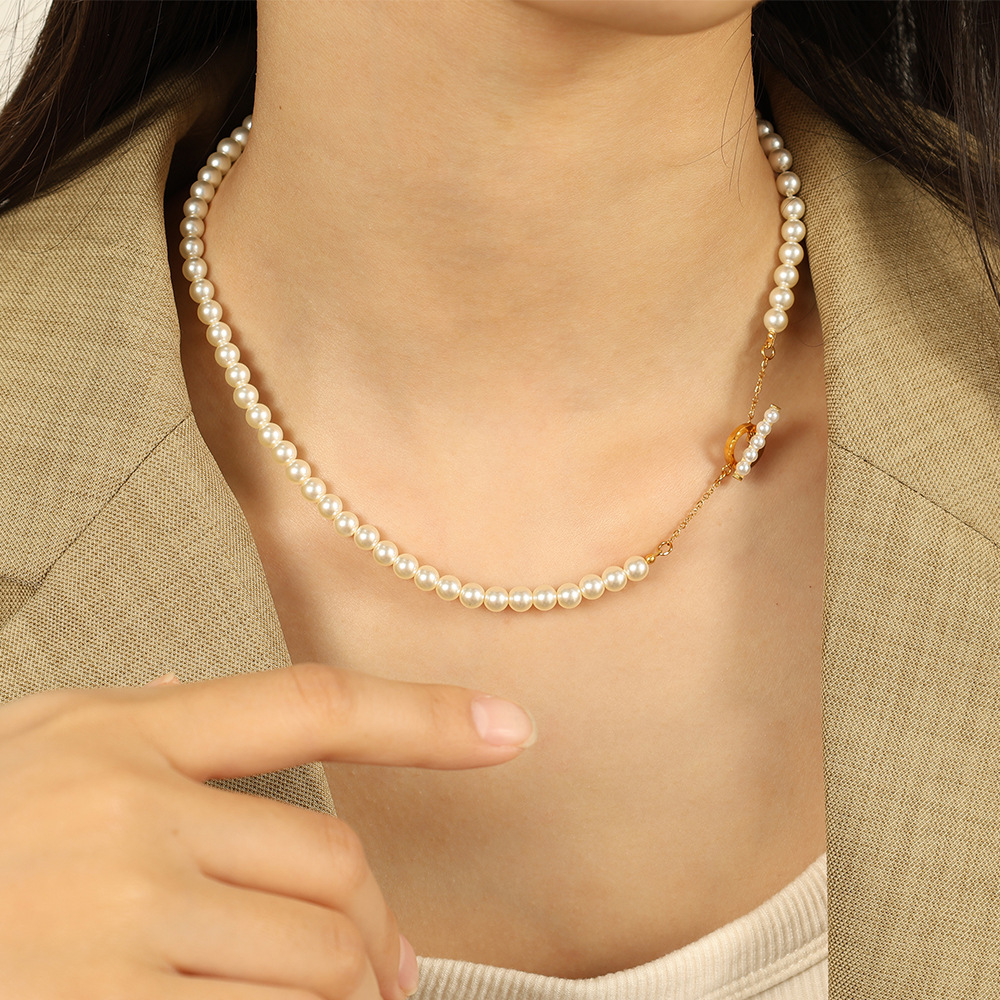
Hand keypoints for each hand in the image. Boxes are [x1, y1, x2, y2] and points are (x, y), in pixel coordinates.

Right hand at [0, 663, 535, 998]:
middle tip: (384, 971)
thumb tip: (210, 718)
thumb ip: (131, 736)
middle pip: (335, 869)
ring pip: (319, 963)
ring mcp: (117, 921)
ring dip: (347, 998)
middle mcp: (128, 817)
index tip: (514, 727)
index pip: (311, 705)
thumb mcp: (31, 758)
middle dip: (377, 933)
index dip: (426, 714)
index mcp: (119, 739)